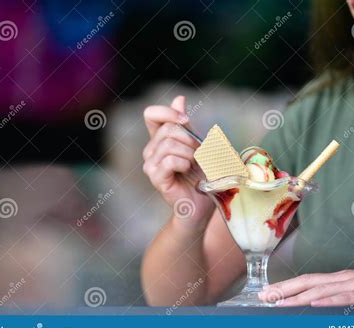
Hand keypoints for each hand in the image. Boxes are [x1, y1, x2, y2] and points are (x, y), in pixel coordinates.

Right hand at [143, 96, 213, 226]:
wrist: (202, 204)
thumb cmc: (202, 176)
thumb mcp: (198, 145)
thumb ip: (186, 125)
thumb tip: (179, 98)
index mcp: (160, 140)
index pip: (151, 114)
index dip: (168, 112)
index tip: (187, 121)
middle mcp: (151, 151)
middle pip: (168, 129)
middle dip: (191, 139)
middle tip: (199, 155)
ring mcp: (151, 165)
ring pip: (170, 144)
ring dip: (190, 153)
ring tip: (194, 165)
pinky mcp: (156, 178)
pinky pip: (169, 160)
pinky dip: (184, 163)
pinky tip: (187, 171)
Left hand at [259, 266, 353, 306]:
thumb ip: (342, 297)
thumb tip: (320, 304)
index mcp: (341, 278)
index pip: (308, 281)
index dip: (287, 287)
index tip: (270, 293)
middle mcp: (344, 278)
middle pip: (308, 282)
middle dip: (284, 290)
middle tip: (264, 296)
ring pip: (321, 290)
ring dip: (298, 296)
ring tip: (279, 302)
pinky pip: (344, 297)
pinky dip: (328, 300)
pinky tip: (313, 303)